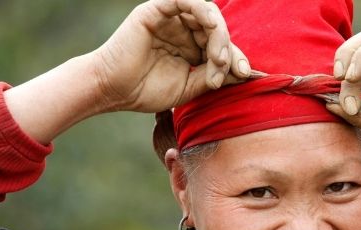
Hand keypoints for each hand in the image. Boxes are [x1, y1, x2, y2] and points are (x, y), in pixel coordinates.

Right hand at [5, 0, 250, 143]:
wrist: (114, 90)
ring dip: (220, 36)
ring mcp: (171, 18)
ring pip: (207, 15)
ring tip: (220, 60)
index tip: (245, 74)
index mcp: (191, 47)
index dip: (237, 58)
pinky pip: (186, 0)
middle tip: (231, 70)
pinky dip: (204, 12)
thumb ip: (216, 76)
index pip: (221, 46)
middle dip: (230, 50)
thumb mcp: (191, 86)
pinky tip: (213, 29)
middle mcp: (183, 30)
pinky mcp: (158, 9)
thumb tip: (245, 72)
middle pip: (218, 31)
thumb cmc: (148, 90)